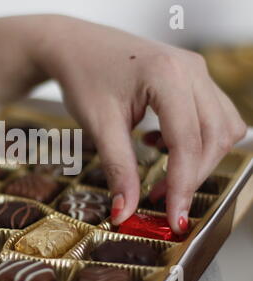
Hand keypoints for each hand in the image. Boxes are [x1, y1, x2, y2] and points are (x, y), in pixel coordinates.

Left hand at [31, 15, 246, 233]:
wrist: (75, 47)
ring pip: (221, 127)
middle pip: (213, 137)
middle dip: (191, 176)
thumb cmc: (83, 76)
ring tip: (160, 166)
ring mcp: (195, 70)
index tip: (174, 218)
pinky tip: (160, 141)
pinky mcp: (191, 76)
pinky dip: (195, 139)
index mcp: (168, 75)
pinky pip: (212, 115)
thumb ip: (118, 170)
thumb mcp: (99, 126)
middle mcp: (191, 69)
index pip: (188, 141)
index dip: (183, 185)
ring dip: (198, 158)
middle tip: (158, 199)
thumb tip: (125, 212)